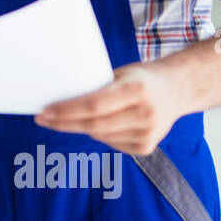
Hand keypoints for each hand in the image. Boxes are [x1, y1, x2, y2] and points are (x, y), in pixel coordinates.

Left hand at [34, 62, 183, 155]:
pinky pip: (111, 143)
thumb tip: (61, 100)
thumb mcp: (121, 73)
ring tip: (64, 118)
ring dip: (78, 128)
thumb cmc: (141, 78)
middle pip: (93, 125)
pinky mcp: (146, 147)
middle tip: (42, 119)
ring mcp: (148, 134)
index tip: (45, 111)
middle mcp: (144, 114)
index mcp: (137, 90)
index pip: (94, 105)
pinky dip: (98, 134)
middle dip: (63, 123)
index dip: (67, 111)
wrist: (177, 89)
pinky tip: (96, 124)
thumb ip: (98, 88)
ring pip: (99, 136)